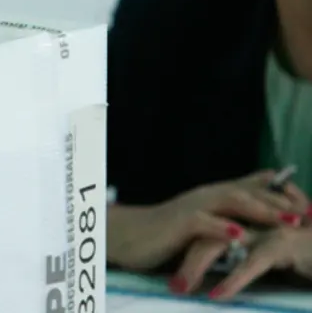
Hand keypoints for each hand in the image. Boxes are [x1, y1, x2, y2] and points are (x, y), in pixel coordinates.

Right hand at [108, 171, 307, 272]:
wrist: (130, 236)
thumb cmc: (167, 232)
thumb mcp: (205, 221)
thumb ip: (228, 213)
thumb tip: (255, 210)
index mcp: (214, 195)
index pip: (254, 188)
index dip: (284, 195)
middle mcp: (207, 196)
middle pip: (250, 192)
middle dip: (282, 202)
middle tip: (310, 213)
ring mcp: (192, 207)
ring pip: (231, 202)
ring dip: (261, 210)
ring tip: (287, 221)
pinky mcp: (177, 223)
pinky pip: (202, 223)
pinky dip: (222, 228)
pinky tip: (240, 235)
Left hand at [176, 224, 311, 300]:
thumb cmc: (306, 253)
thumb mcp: (272, 253)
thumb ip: (248, 255)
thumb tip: (225, 264)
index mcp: (245, 220)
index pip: (206, 232)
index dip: (186, 250)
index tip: (172, 275)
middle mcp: (251, 221)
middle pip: (206, 237)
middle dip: (186, 262)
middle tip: (173, 286)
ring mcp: (265, 229)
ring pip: (220, 247)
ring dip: (197, 269)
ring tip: (181, 289)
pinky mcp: (282, 244)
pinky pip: (251, 263)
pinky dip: (233, 280)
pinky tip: (218, 295)